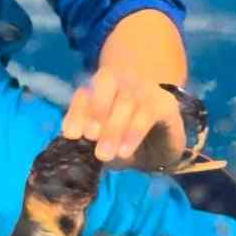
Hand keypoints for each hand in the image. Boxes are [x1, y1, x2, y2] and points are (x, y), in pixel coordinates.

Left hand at [61, 68, 184, 168]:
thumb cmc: (125, 138)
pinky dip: (133, 132)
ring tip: (104, 154)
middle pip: (106, 86)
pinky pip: (147, 113)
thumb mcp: (105, 140)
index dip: (77, 111)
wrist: (164, 139)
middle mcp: (123, 81)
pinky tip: (124, 151)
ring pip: (126, 101)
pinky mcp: (165, 103)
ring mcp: (145, 88)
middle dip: (96, 112)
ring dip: (113, 128)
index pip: (85, 92)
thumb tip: (77, 141)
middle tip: (90, 137)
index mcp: (102, 87)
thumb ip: (92, 138)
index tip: (71, 134)